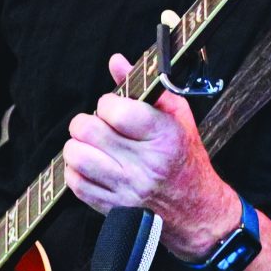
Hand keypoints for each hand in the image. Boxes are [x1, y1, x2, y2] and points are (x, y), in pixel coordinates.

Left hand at [62, 54, 236, 261]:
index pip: (117, 111)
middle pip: (88, 129)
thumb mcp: (177, 117)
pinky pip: (74, 180)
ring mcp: (126, 187)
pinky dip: (78, 170)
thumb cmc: (186, 158)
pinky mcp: (110, 205)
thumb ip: (145, 88)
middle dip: (90, 123)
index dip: (109, 104)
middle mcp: (145, 164)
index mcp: (165, 137)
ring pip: (75, 154)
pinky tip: (96, 166)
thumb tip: (116, 62)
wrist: (196, 209)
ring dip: (80, 146)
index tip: (116, 109)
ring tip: (96, 147)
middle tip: (103, 127)